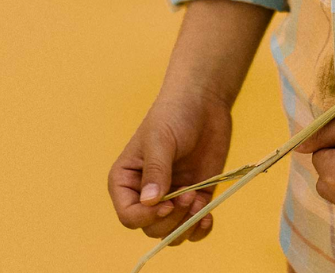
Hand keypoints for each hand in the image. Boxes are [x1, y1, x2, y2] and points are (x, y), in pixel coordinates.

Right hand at [107, 87, 232, 245]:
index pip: (129, 216)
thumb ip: (156, 170)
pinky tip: (207, 218)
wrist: (204, 101)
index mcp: (126, 181)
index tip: (167, 204)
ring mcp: (171, 198)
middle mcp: (145, 195)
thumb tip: (150, 203)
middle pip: (151, 229)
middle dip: (171, 219)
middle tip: (189, 193)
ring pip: (172, 233)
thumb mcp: (160, 138)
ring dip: (186, 226)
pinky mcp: (194, 196)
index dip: (146, 218)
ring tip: (199, 200)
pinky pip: (193, 226)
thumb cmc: (174, 113)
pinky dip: (200, 229)